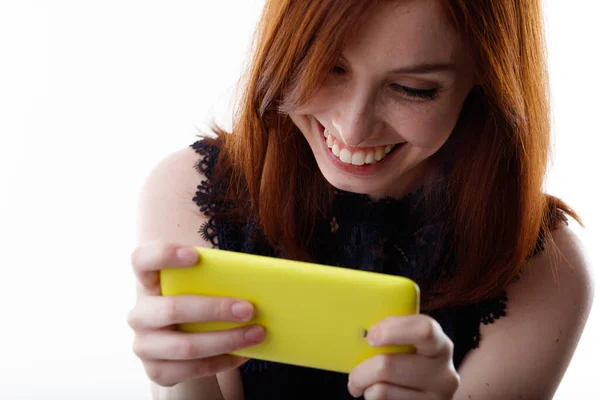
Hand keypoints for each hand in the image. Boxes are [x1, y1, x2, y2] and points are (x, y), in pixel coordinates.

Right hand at [127, 240, 265, 386]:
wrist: (177, 340)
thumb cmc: (194, 301)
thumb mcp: (197, 286)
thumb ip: (213, 277)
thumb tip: (254, 281)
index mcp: (147, 281)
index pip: (142, 260)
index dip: (164, 255)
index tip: (195, 255)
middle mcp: (140, 313)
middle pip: (173, 309)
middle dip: (215, 309)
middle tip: (249, 308)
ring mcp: (144, 345)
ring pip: (186, 345)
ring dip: (226, 340)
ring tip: (257, 333)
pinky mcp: (156, 370)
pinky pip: (192, 369)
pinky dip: (222, 361)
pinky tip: (243, 354)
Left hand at [347, 315, 458, 398]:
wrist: (428, 395)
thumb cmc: (411, 363)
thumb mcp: (411, 345)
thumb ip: (394, 333)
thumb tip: (358, 327)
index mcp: (440, 345)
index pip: (424, 329)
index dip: (391, 330)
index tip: (370, 337)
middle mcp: (444, 373)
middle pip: (388, 365)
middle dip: (362, 370)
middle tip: (354, 374)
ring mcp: (436, 397)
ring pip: (381, 390)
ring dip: (364, 387)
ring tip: (363, 385)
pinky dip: (373, 398)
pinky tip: (377, 394)